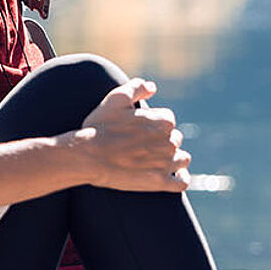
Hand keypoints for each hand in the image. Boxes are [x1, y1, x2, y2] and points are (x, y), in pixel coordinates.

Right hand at [76, 77, 191, 191]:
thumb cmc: (100, 127)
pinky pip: (182, 182)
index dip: (155, 124)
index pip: (168, 120)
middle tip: (145, 146)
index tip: (142, 130)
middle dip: (163, 141)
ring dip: (174, 159)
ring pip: (182, 159)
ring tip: (158, 161)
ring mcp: (166, 163)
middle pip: (175, 139)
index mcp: (163, 121)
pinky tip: (172, 177)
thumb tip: (153, 87)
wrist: (88, 157)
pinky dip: (180, 179)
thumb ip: (137, 87)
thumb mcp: (115, 99)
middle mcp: (169, 141)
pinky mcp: (159, 182)